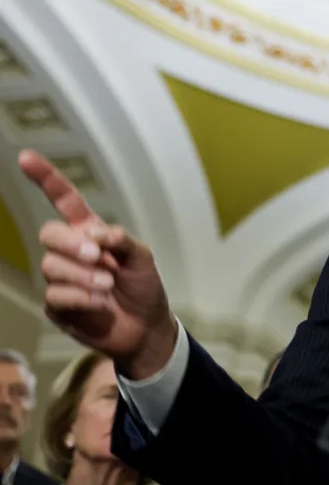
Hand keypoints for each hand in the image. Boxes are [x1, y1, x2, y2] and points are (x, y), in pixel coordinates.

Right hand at [19, 149, 177, 378]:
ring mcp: (61, 279)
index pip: (65, 201)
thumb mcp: (142, 258)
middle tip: (99, 256)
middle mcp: (71, 252)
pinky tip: (100, 303)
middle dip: (71, 243)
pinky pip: (55, 295)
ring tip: (108, 285)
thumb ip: (122, 241)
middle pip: (49, 233)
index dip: (46, 179)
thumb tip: (97, 233)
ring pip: (51, 267)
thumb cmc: (144, 287)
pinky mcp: (57, 306)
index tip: (25, 157)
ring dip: (83, 276)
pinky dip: (80, 298)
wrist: (146, 327)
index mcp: (90, 232)